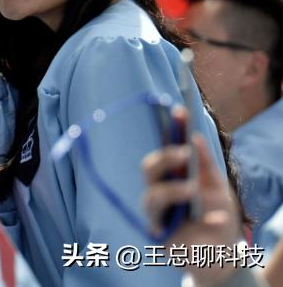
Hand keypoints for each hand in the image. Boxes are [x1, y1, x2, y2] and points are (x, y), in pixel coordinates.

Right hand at [142, 129, 241, 286]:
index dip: (170, 130)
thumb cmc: (215, 219)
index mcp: (171, 177)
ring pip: (150, 197)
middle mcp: (158, 192)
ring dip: (172, 191)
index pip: (165, 149)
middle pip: (148, 169)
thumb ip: (206, 165)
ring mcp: (157, 215)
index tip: (180, 111)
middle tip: (184, 155)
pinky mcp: (162, 239)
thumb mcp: (218, 188)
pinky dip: (201, 223)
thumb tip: (195, 137)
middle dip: (164, 158)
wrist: (220, 257)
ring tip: (192, 190)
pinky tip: (216, 220)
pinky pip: (173, 229)